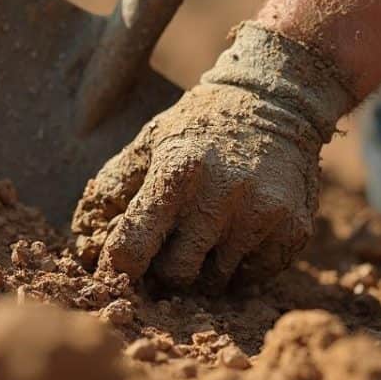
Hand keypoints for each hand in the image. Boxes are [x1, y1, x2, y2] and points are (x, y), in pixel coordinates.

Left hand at [73, 22, 353, 291]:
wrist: (276, 98)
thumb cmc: (200, 125)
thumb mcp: (151, 141)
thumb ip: (116, 187)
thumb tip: (88, 242)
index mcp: (176, 171)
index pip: (131, 248)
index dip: (117, 267)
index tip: (118, 270)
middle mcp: (220, 195)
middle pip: (175, 274)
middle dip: (167, 267)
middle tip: (172, 247)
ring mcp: (261, 214)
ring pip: (216, 282)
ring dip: (206, 267)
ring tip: (209, 232)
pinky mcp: (292, 228)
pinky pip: (254, 277)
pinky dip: (241, 265)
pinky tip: (240, 231)